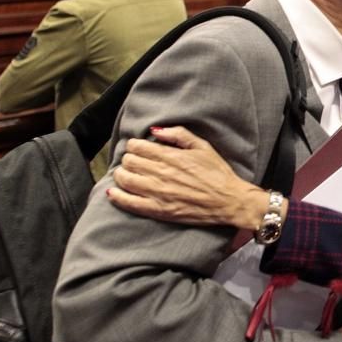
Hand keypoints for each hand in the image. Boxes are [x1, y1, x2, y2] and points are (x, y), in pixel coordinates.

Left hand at [108, 126, 267, 229]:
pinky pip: (129, 203)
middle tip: (134, 161)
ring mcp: (157, 193)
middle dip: (128, 158)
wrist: (229, 201)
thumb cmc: (218, 173)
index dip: (134, 145)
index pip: (138, 147)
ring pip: (125, 179)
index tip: (138, 148)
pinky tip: (113, 192)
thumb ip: (179, 135)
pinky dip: (117, 196)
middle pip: (129, 161)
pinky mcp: (158, 210)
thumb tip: (155, 131)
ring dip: (121, 174)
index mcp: (170, 156)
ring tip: (125, 174)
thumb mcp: (203, 146)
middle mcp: (160, 173)